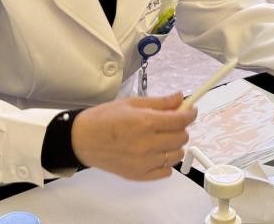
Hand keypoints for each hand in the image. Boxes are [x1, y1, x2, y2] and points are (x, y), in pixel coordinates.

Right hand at [70, 92, 196, 180]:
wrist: (82, 140)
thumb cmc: (104, 119)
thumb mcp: (132, 103)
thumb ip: (159, 102)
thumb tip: (180, 97)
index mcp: (145, 122)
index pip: (180, 120)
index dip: (190, 113)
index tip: (191, 110)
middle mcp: (147, 144)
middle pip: (181, 137)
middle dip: (181, 127)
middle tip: (172, 122)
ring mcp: (144, 163)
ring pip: (176, 155)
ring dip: (174, 145)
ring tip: (162, 138)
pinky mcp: (139, 176)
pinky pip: (166, 172)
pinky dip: (165, 162)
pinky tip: (156, 153)